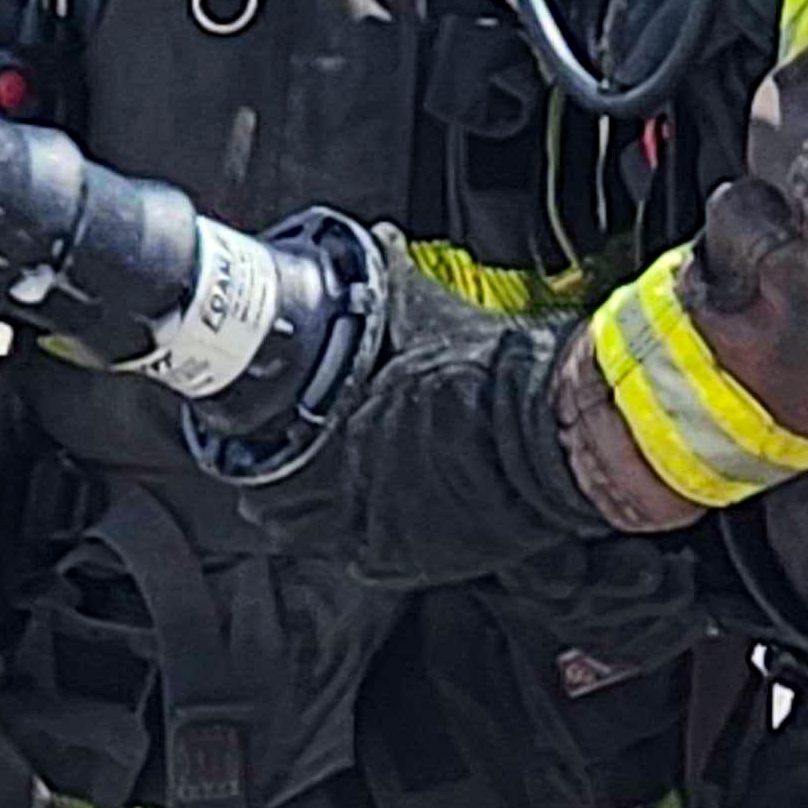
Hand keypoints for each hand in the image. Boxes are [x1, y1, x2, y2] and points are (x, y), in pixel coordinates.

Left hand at [228, 230, 612, 586]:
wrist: (549, 433)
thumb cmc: (495, 379)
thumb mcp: (433, 318)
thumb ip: (395, 286)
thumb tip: (380, 242)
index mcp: (340, 431)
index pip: (267, 459)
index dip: (260, 453)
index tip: (259, 443)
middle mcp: (350, 490)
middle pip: (281, 511)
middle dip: (276, 493)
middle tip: (277, 477)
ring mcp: (383, 531)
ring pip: (317, 542)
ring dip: (312, 524)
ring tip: (315, 508)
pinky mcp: (419, 560)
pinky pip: (365, 564)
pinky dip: (360, 548)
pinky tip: (365, 533)